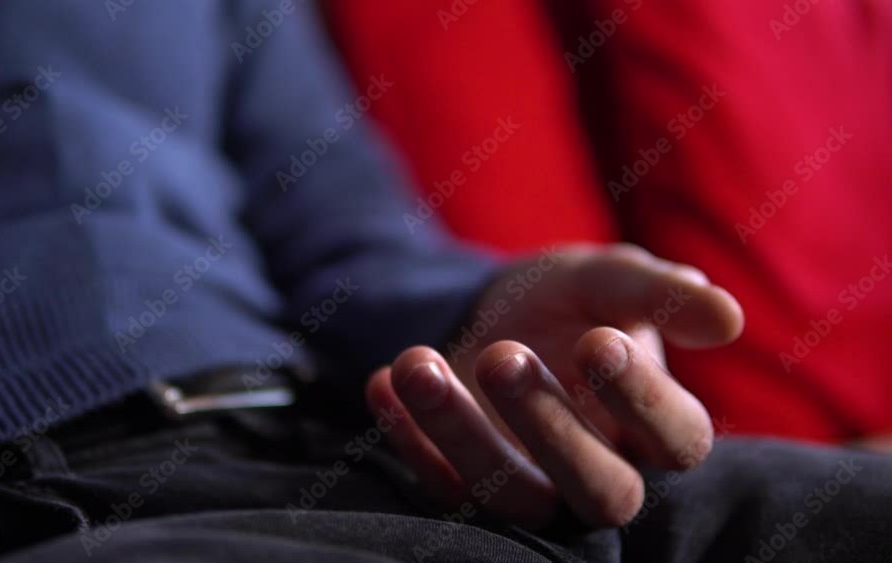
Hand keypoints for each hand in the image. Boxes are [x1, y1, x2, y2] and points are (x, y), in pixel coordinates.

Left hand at [366, 244, 743, 528]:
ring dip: (460, 433)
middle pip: (604, 492)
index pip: (679, 440)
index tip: (601, 339)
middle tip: (504, 353)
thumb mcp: (608, 279)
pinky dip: (409, 438)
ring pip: (514, 498)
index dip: (646, 399)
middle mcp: (601, 469)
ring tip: (417, 361)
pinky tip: (384, 381)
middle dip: (550, 426)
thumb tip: (727, 316)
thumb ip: (658, 293)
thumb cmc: (570, 298)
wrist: (498, 310)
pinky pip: (442, 488)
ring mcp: (533, 485)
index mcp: (654, 424)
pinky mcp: (468, 486)